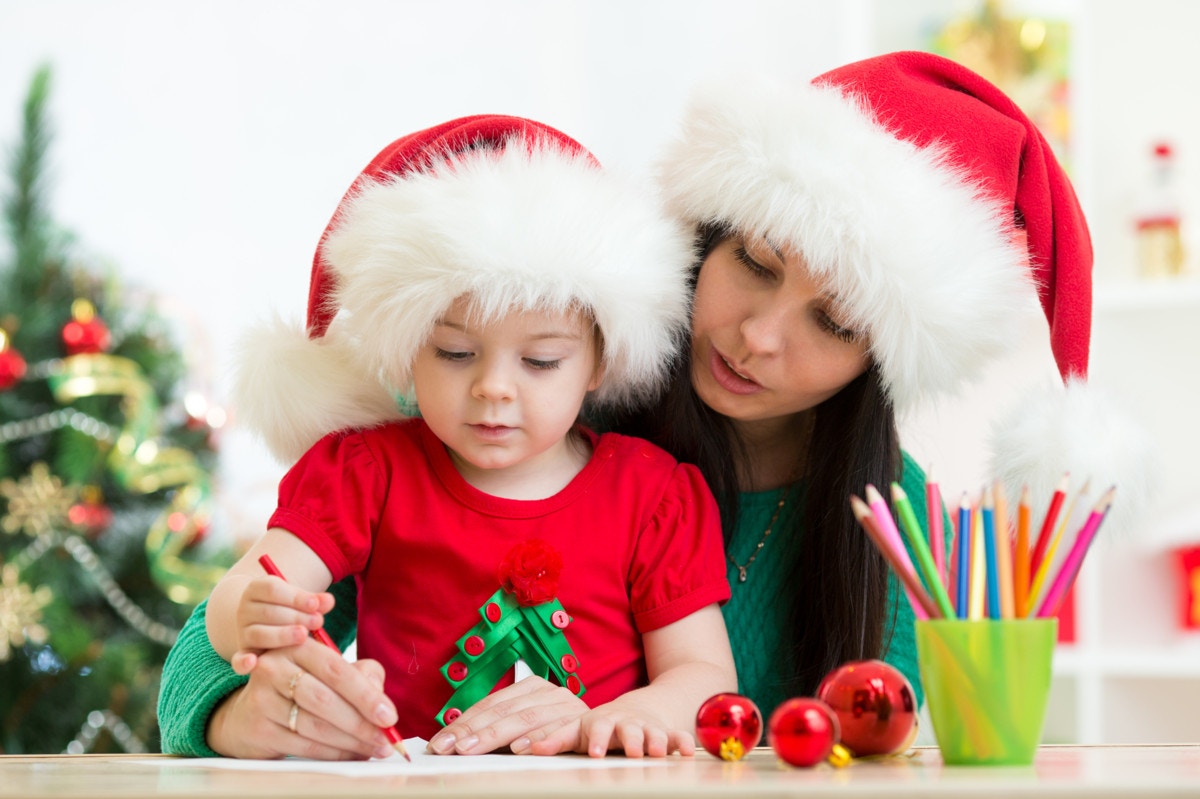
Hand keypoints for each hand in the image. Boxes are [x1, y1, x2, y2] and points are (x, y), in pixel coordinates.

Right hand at [207, 638, 399, 759]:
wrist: (250, 713)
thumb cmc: (301, 689)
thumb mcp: (330, 672)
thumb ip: (362, 676)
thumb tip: (382, 703)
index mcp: (297, 647)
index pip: (337, 670)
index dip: (366, 695)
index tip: (389, 716)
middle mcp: (274, 668)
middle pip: (325, 700)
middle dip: (361, 723)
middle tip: (386, 739)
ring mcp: (261, 699)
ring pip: (315, 726)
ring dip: (350, 742)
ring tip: (373, 748)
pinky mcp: (258, 729)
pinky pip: (303, 745)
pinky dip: (332, 753)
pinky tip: (350, 754)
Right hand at [230, 576, 333, 673]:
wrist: (264, 620)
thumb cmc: (289, 607)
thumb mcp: (299, 599)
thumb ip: (313, 600)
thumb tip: (329, 601)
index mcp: (257, 589)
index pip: (272, 589)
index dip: (295, 597)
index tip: (315, 604)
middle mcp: (245, 610)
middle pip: (268, 612)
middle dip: (296, 617)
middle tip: (318, 621)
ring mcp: (243, 632)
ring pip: (259, 634)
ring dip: (282, 635)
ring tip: (304, 635)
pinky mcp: (244, 653)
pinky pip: (238, 659)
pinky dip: (243, 662)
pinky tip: (253, 663)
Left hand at [425, 675, 586, 755]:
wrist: (617, 723)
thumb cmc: (559, 728)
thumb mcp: (529, 722)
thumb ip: (500, 727)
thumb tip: (456, 742)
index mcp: (531, 686)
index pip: (490, 704)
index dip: (464, 723)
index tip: (441, 743)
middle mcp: (549, 692)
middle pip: (504, 711)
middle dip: (472, 731)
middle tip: (450, 748)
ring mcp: (567, 706)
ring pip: (526, 719)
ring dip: (498, 735)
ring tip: (474, 748)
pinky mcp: (583, 723)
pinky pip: (558, 731)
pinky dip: (538, 740)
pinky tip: (520, 749)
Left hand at [533, 695, 696, 757]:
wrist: (636, 711)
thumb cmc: (600, 726)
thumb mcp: (577, 731)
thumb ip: (554, 739)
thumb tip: (520, 747)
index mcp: (600, 722)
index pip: (594, 728)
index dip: (592, 739)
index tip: (592, 752)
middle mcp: (623, 723)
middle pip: (625, 730)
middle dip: (626, 741)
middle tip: (626, 753)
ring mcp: (646, 728)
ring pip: (652, 733)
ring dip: (654, 741)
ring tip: (656, 752)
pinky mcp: (666, 733)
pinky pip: (677, 736)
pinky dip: (683, 742)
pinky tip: (687, 751)